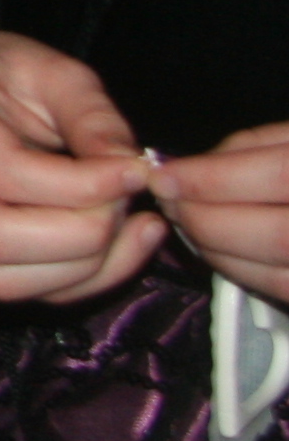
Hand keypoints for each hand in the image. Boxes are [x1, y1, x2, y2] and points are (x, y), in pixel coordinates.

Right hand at [0, 32, 163, 304]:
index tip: (136, 172)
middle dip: (83, 234)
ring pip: (1, 280)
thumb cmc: (3, 79)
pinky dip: (75, 282)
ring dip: (84, 267)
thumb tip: (130, 169)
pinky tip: (113, 249)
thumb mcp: (53, 72)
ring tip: (125, 227)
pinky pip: (14, 292)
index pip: (6, 172)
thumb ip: (93, 117)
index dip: (83, 184)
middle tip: (128, 204)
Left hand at [153, 121, 288, 302]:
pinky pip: (287, 292)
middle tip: (169, 203)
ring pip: (280, 275)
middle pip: (277, 235)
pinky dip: (245, 273)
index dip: (214, 179)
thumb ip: (258, 147)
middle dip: (209, 220)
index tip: (163, 176)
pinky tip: (221, 251)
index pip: (279, 176)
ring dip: (219, 252)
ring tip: (188, 225)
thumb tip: (196, 170)